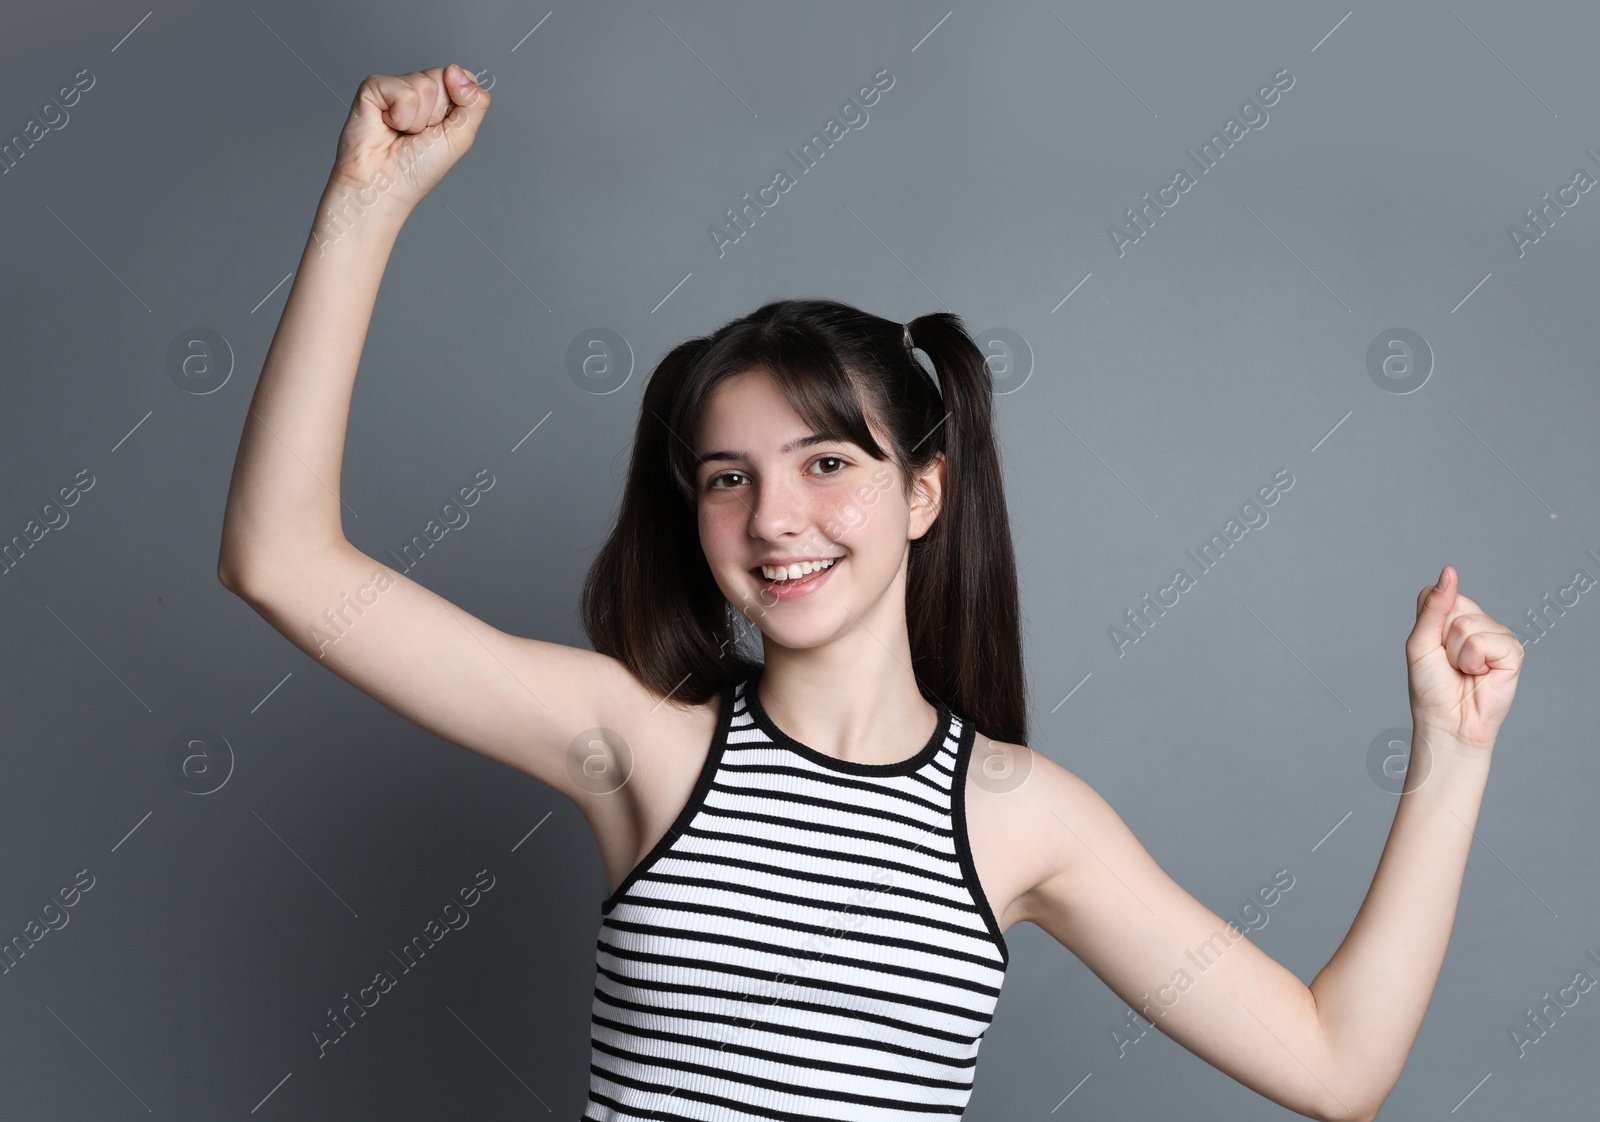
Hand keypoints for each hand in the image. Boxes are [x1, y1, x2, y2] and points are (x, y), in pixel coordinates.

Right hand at [327, 63, 490, 214]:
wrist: (384, 183)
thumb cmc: (418, 167)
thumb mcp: (461, 137)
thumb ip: (475, 102)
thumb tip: (457, 70)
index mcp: (442, 101)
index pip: (462, 78)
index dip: (459, 100)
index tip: (444, 126)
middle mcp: (419, 90)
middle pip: (443, 76)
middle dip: (437, 112)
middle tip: (420, 133)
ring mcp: (396, 87)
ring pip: (424, 84)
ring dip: (418, 119)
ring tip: (402, 133)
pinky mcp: (374, 87)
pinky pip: (401, 90)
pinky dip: (400, 115)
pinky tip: (387, 125)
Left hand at [1405, 565, 1522, 750]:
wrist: (1448, 721)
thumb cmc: (1431, 686)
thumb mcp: (1421, 643)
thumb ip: (1434, 607)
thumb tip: (1449, 572)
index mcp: (1452, 616)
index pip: (1439, 593)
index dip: (1429, 621)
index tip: (1431, 645)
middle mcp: (1477, 622)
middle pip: (1456, 605)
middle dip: (1442, 638)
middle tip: (1448, 662)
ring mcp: (1496, 635)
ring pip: (1468, 625)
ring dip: (1458, 653)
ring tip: (1464, 671)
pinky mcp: (1512, 652)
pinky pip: (1487, 641)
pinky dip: (1475, 661)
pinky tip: (1480, 675)